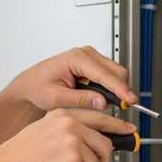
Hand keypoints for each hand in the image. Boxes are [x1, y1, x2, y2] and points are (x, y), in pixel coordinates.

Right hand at [0, 109, 136, 161]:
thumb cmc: (18, 159)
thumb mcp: (43, 132)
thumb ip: (68, 131)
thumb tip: (92, 140)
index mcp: (62, 116)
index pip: (99, 117)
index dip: (118, 126)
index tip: (129, 131)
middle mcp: (69, 126)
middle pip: (105, 145)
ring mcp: (72, 143)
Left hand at [8, 46, 137, 111]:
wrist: (31, 84)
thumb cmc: (38, 87)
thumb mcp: (56, 97)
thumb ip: (80, 99)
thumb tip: (102, 102)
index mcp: (76, 58)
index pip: (105, 74)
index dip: (120, 89)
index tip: (131, 100)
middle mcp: (85, 54)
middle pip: (116, 71)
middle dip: (121, 90)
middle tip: (121, 108)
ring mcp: (90, 57)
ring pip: (115, 73)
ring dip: (115, 89)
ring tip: (101, 104)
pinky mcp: (93, 64)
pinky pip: (109, 75)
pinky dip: (109, 88)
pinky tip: (98, 98)